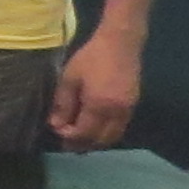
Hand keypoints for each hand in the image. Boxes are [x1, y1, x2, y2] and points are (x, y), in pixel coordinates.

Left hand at [49, 28, 140, 149]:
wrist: (121, 44)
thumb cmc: (91, 58)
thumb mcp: (69, 78)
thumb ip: (62, 104)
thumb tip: (56, 125)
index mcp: (99, 105)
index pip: (84, 133)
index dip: (70, 137)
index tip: (57, 132)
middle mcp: (117, 113)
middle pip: (100, 140)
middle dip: (83, 144)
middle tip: (67, 144)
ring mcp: (128, 110)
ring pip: (113, 137)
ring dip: (96, 142)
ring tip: (80, 140)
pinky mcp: (133, 106)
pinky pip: (120, 128)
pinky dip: (107, 134)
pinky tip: (95, 129)